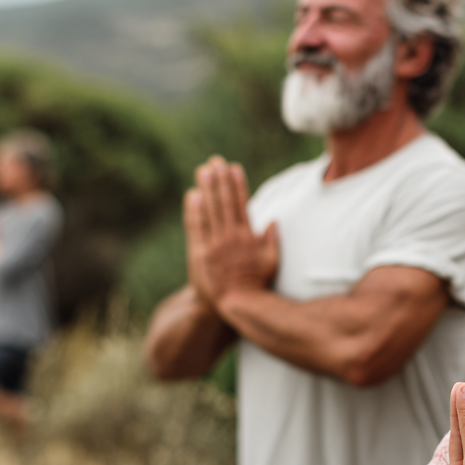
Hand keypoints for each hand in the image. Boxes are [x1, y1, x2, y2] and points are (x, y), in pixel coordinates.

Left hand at [183, 156, 278, 306]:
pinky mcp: (201, 253)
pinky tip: (192, 195)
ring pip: (210, 210)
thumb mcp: (271, 261)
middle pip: (224, 202)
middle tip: (215, 161)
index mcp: (248, 236)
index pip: (242, 204)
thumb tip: (272, 220)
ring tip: (203, 170)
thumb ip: (271, 240)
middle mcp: (231, 237)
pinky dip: (194, 210)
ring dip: (207, 188)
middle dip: (220, 180)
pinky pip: (196, 227)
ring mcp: (215, 244)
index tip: (234, 167)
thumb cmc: (258, 283)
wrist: (238, 303)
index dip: (237, 184)